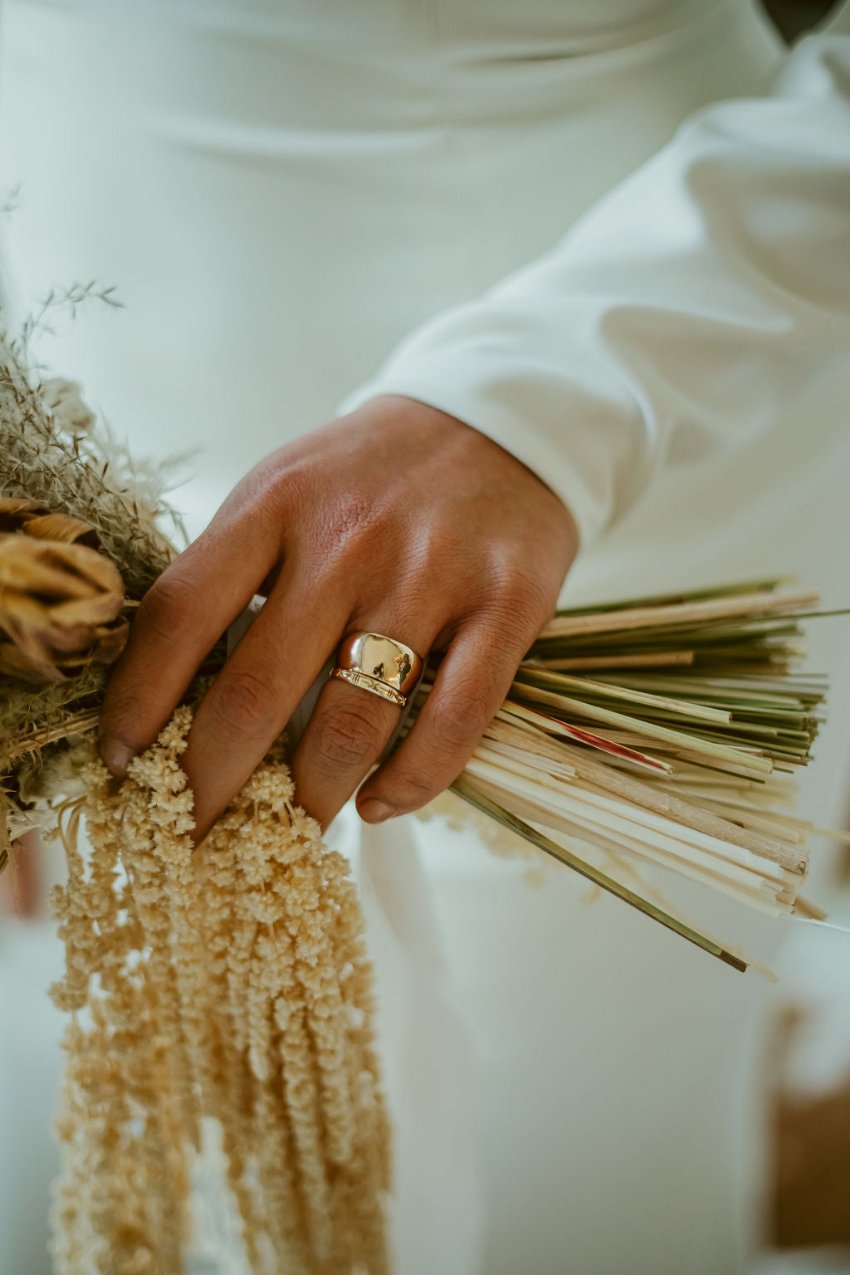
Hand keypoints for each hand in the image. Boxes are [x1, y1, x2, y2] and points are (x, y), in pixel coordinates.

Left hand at [98, 396, 577, 837]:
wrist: (499, 423)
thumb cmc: (372, 474)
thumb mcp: (286, 489)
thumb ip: (234, 571)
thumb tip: (170, 689)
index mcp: (275, 503)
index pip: (182, 614)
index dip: (137, 701)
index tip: (119, 763)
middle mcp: (348, 539)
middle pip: (257, 689)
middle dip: (210, 783)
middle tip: (193, 836)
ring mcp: (431, 573)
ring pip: (353, 720)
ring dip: (310, 800)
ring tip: (287, 835)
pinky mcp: (509, 604)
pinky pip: (456, 720)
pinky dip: (411, 782)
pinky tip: (379, 805)